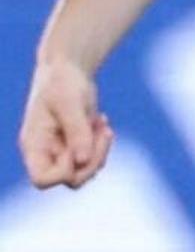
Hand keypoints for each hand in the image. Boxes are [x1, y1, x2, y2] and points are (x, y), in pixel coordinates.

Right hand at [20, 54, 110, 188]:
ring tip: (101, 124)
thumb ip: (77, 132)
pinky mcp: (76, 147)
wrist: (68, 71)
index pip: (42, 180)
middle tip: (103, 133)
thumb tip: (82, 160)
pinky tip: (102, 123)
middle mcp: (45, 153)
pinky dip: (103, 145)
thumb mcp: (70, 103)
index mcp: (34, 144)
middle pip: (72, 180)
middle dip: (93, 160)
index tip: (76, 149)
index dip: (65, 171)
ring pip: (87, 172)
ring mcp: (61, 152)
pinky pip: (94, 160)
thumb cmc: (63, 82)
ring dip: (101, 151)